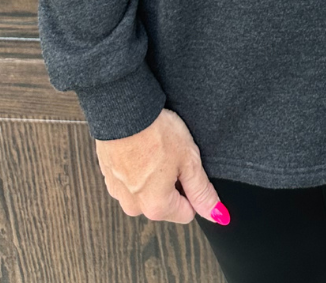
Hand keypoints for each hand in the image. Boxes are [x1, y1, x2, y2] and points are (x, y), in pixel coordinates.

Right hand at [94, 107, 230, 225]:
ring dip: (153, 176)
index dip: (192, 190)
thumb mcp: (188, 160)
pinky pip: (129, 180)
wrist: (122, 110)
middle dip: (172, 183)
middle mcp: (134, 207)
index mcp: (156, 207)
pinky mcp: (108, 178)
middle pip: (165, 203)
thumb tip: (217, 214)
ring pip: (146, 191)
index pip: (186, 213)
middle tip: (171, 155)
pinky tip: (140, 148)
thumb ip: (202, 191)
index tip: (186, 167)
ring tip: (155, 149)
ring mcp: (118, 193)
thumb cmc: (155, 132)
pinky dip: (137, 168)